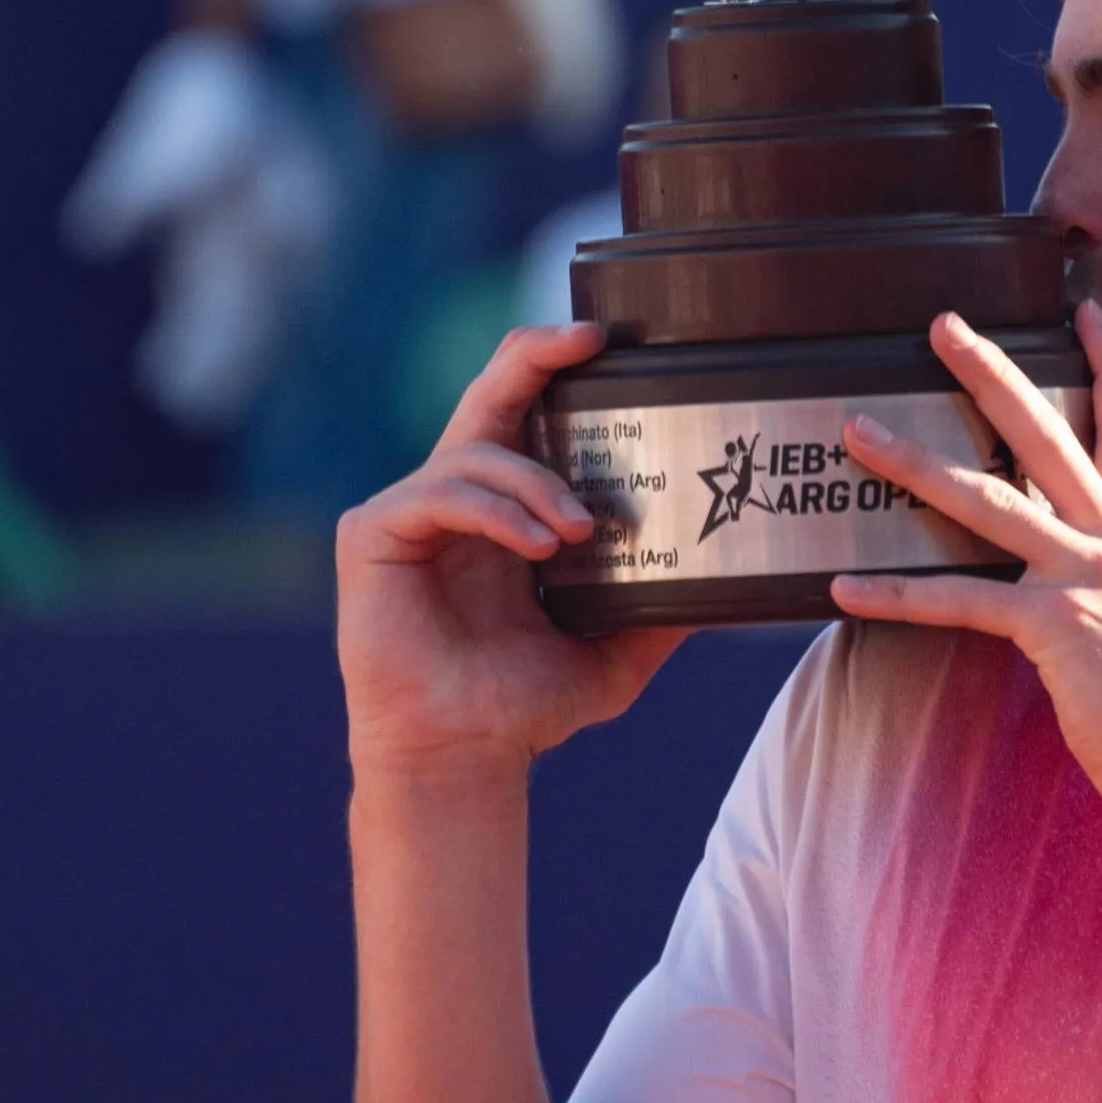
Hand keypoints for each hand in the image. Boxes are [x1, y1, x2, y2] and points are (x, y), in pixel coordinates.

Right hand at [335, 322, 686, 786]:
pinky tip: (539, 545)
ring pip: (477, 453)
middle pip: (487, 395)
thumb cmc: (522, 709)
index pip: (522, 415)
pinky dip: (497, 511)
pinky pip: (439, 493)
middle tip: (590, 344)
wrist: (461, 758)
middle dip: (536, 356)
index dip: (553, 369)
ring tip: (580, 531)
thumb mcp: (611, 653)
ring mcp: (407, 512)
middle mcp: (453, 500)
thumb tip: (730, 587)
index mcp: (501, 514)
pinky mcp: (371, 533)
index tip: (608, 345)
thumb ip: (660, 614)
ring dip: (538, 481)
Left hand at [829, 304, 1101, 826]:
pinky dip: (896, 595)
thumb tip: (1081, 588)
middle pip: (1046, 433)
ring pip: (986, 500)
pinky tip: (845, 589)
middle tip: (943, 326)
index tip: (1086, 308)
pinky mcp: (1053, 626)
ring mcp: (1082, 578)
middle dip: (992, 374)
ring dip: (914, 464)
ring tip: (857, 435)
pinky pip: (959, 601)